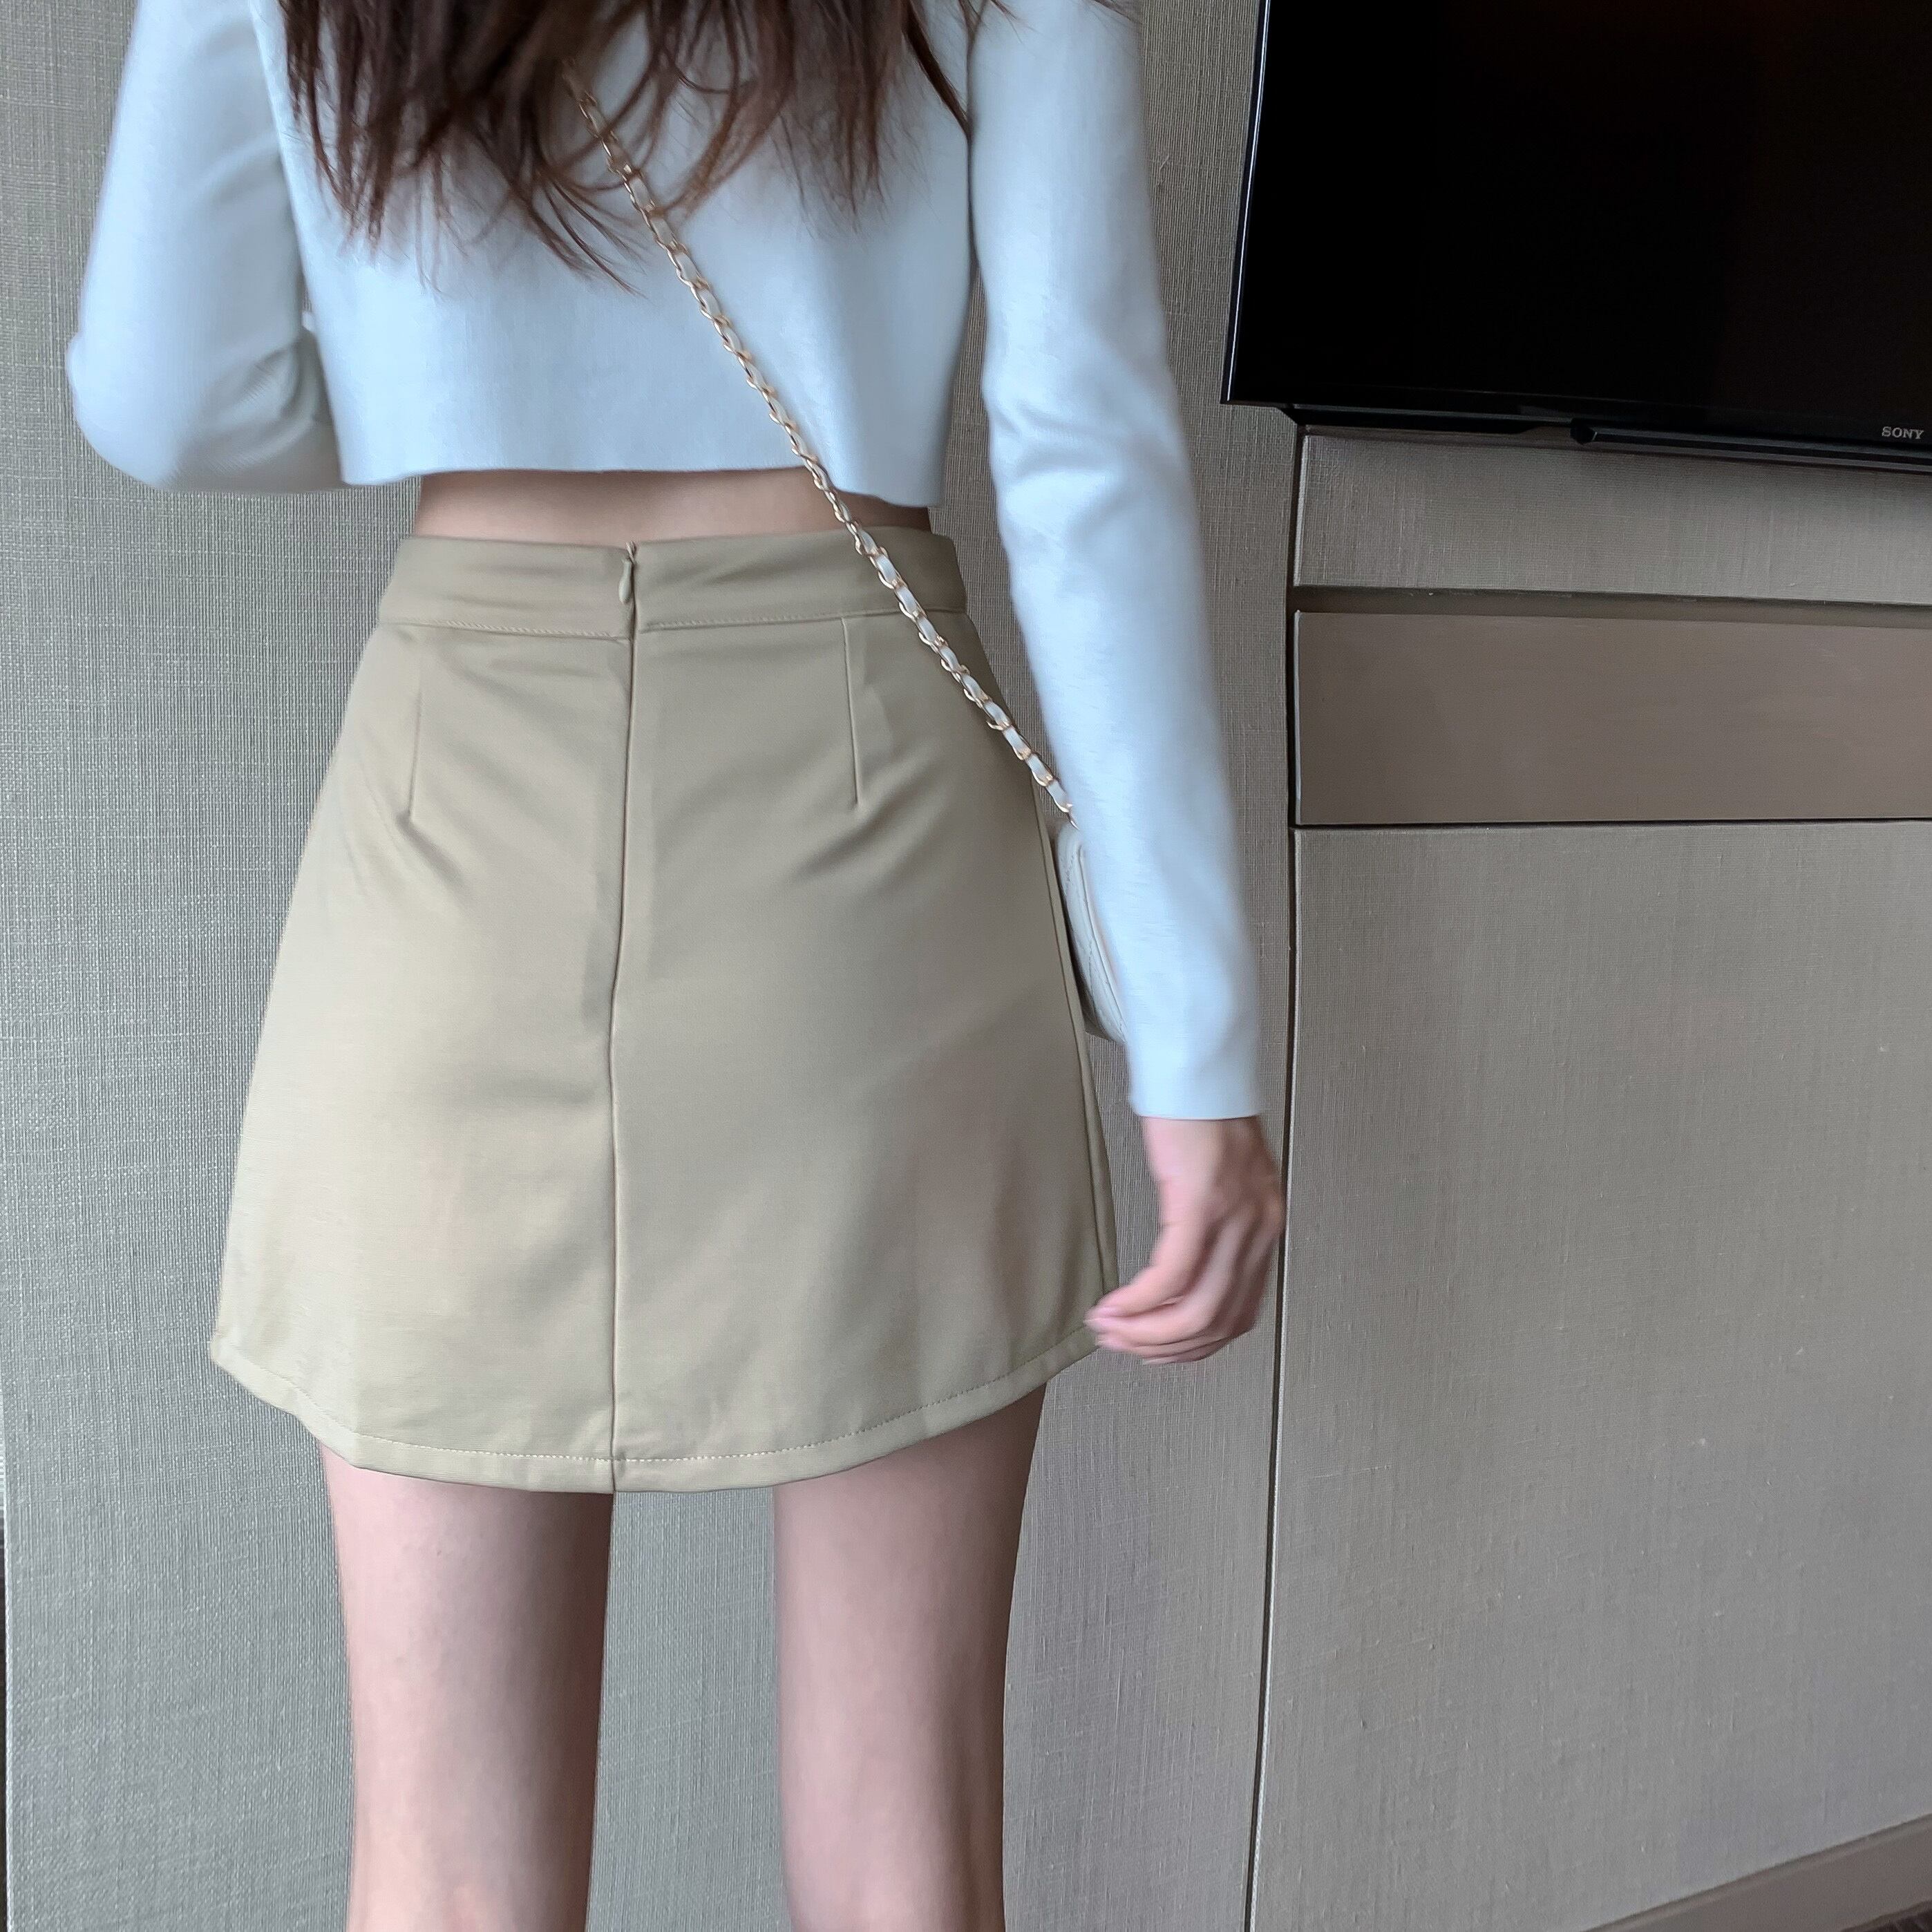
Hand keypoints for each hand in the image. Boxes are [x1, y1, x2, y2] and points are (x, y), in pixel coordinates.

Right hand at [1084, 1115, 1285, 1362]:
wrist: (1198, 1070)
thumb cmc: (1202, 1118)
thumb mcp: (1223, 1183)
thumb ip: (1217, 1229)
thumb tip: (1183, 1280)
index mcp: (1265, 1230)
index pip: (1238, 1315)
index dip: (1192, 1346)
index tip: (1153, 1351)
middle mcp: (1258, 1232)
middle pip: (1215, 1322)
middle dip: (1162, 1347)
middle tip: (1121, 1347)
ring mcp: (1232, 1221)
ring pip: (1195, 1311)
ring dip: (1146, 1333)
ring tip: (1110, 1332)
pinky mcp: (1200, 1205)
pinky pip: (1170, 1276)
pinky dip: (1138, 1303)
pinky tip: (1113, 1307)